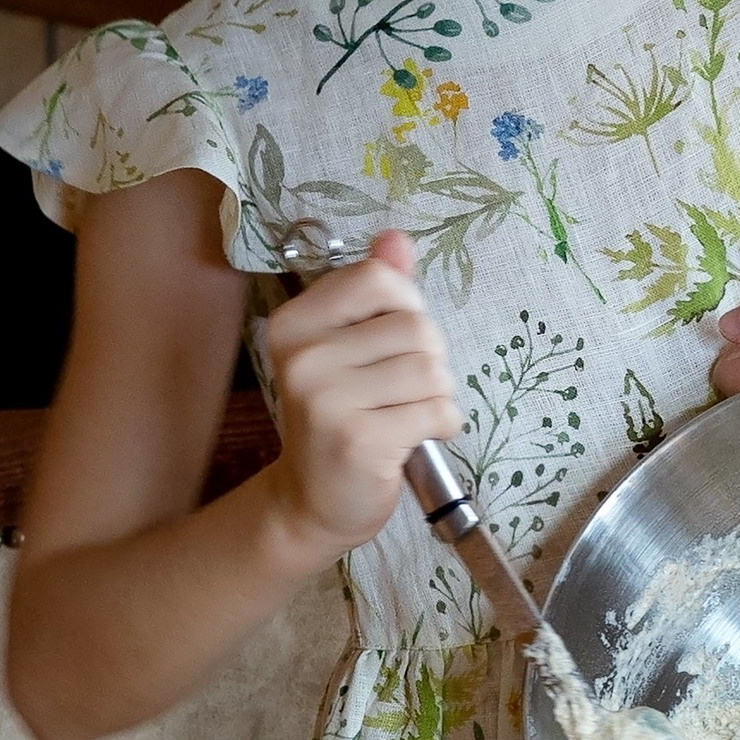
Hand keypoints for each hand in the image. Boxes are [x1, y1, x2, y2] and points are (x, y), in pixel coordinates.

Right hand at [261, 228, 461, 554]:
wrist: (312, 502)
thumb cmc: (340, 417)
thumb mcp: (349, 347)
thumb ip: (374, 291)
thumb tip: (396, 237)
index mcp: (296, 322)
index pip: (378, 278)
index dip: (406, 306)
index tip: (393, 341)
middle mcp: (304, 356)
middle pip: (416, 325)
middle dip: (429, 359)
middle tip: (399, 390)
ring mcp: (327, 399)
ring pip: (432, 370)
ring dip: (438, 395)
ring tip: (408, 414)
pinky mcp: (359, 439)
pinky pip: (437, 411)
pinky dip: (442, 424)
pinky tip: (416, 438)